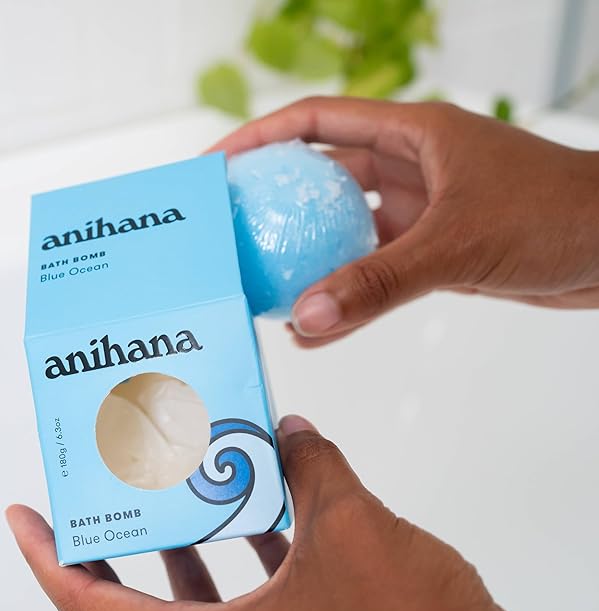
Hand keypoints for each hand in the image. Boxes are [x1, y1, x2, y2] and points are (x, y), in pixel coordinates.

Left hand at [7, 415, 596, 610]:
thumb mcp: (347, 527)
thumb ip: (310, 467)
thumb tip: (290, 429)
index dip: (48, 561)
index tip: (21, 517)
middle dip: (107, 553)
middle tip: (98, 499)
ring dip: (179, 555)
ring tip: (175, 498)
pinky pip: (246, 609)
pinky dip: (242, 562)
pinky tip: (263, 514)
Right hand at [209, 97, 598, 344]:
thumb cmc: (556, 215)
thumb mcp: (456, 244)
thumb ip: (379, 282)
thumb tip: (307, 315)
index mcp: (411, 135)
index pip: (316, 123)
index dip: (260, 138)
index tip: (217, 164)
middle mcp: (409, 168)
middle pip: (321, 179)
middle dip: (275, 202)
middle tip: (231, 232)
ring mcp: (419, 212)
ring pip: (345, 233)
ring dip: (308, 258)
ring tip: (261, 286)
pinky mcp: (432, 252)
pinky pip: (375, 272)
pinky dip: (347, 296)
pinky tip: (316, 324)